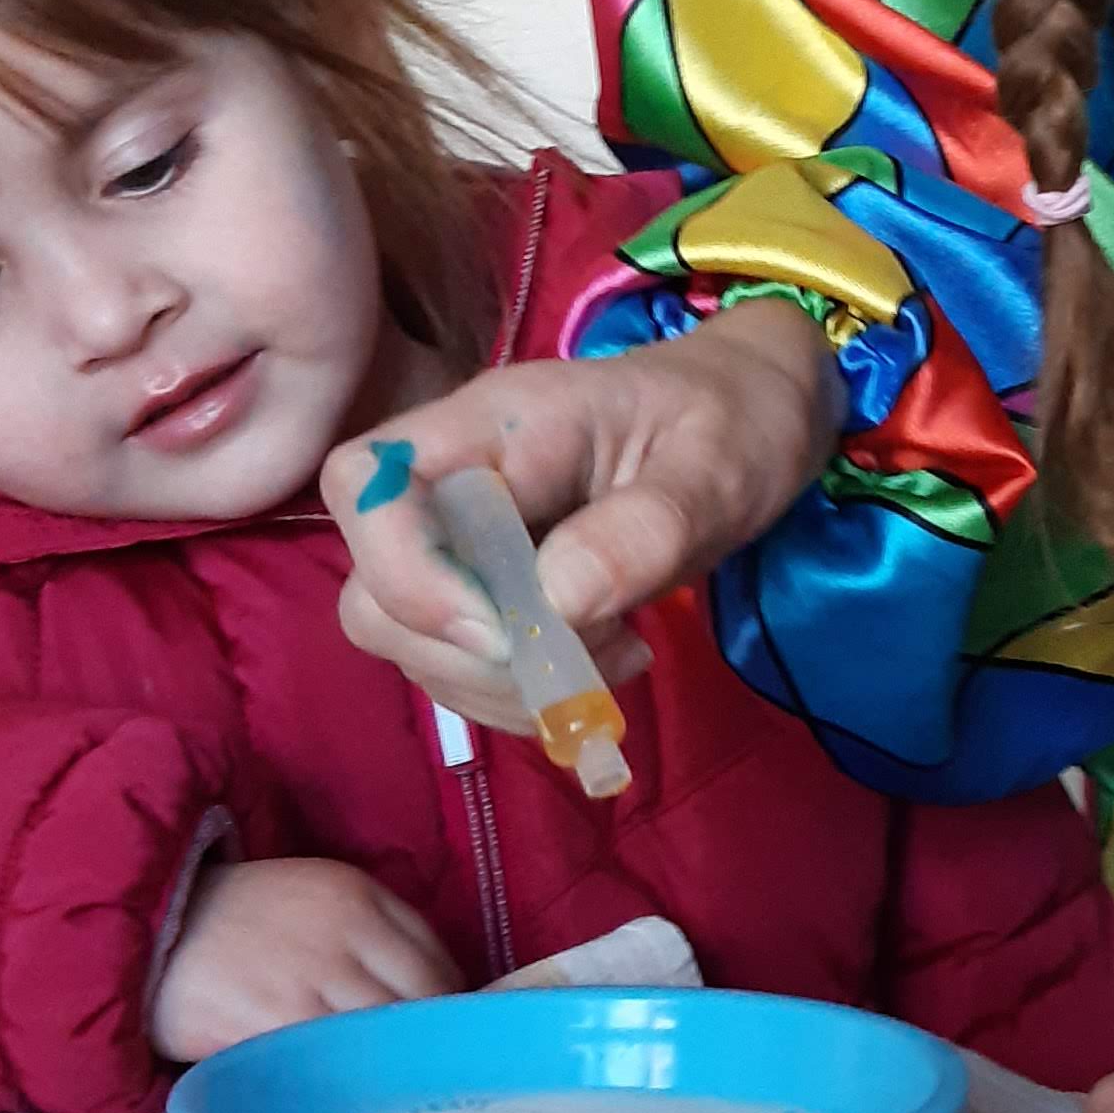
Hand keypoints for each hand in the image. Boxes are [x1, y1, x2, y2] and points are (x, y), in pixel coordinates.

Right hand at [151, 856, 457, 1064]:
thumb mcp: (320, 894)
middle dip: (425, 1043)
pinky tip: (336, 1089)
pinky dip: (338, 1078)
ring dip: (387, 1067)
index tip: (449, 1036)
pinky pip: (327, 1061)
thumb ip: (379, 932)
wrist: (151, 927)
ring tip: (384, 1088)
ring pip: (377, 1038)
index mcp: (359, 897)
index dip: (450, 1009)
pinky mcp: (269, 1024)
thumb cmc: (242, 916)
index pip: (437, 964)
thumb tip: (444, 995)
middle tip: (425, 1073)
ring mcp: (306, 982)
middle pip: (417, 1006)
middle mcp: (341, 935)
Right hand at [325, 302, 840, 734]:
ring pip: (409, 642)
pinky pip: (461, 665)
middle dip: (463, 654)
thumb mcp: (717, 469)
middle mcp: (456, 479)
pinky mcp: (488, 591)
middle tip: (584, 652)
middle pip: (370, 585)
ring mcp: (465, 540)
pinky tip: (604, 666)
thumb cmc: (733, 423)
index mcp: (495, 423)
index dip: (404, 571)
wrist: (750, 419)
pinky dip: (521, 693)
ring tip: (616, 655)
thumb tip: (557, 600)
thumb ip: (643, 528)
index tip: (503, 629)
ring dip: (502, 683)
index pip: (363, 482)